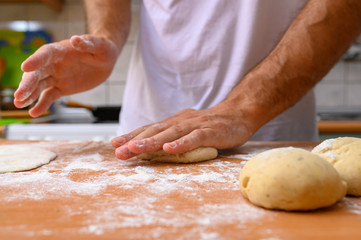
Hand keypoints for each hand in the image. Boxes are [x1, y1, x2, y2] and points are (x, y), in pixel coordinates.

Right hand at [14, 34, 118, 116]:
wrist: (106, 60)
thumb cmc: (102, 48)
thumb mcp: (100, 45)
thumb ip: (88, 43)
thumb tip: (75, 40)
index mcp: (61, 50)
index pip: (46, 54)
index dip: (36, 60)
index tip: (24, 67)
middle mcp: (54, 63)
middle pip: (38, 72)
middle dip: (28, 83)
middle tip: (19, 95)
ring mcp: (57, 76)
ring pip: (40, 85)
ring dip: (29, 94)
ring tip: (19, 104)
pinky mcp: (62, 88)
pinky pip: (50, 96)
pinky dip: (42, 104)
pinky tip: (34, 113)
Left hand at [111, 103, 252, 159]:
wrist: (238, 114)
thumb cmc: (211, 125)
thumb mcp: (188, 130)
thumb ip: (173, 136)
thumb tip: (152, 147)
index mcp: (175, 122)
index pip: (150, 128)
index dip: (132, 135)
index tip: (115, 144)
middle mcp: (181, 121)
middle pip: (155, 130)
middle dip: (135, 140)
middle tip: (118, 151)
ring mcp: (196, 125)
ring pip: (171, 133)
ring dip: (152, 141)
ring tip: (135, 148)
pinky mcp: (210, 131)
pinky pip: (194, 138)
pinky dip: (181, 144)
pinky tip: (169, 149)